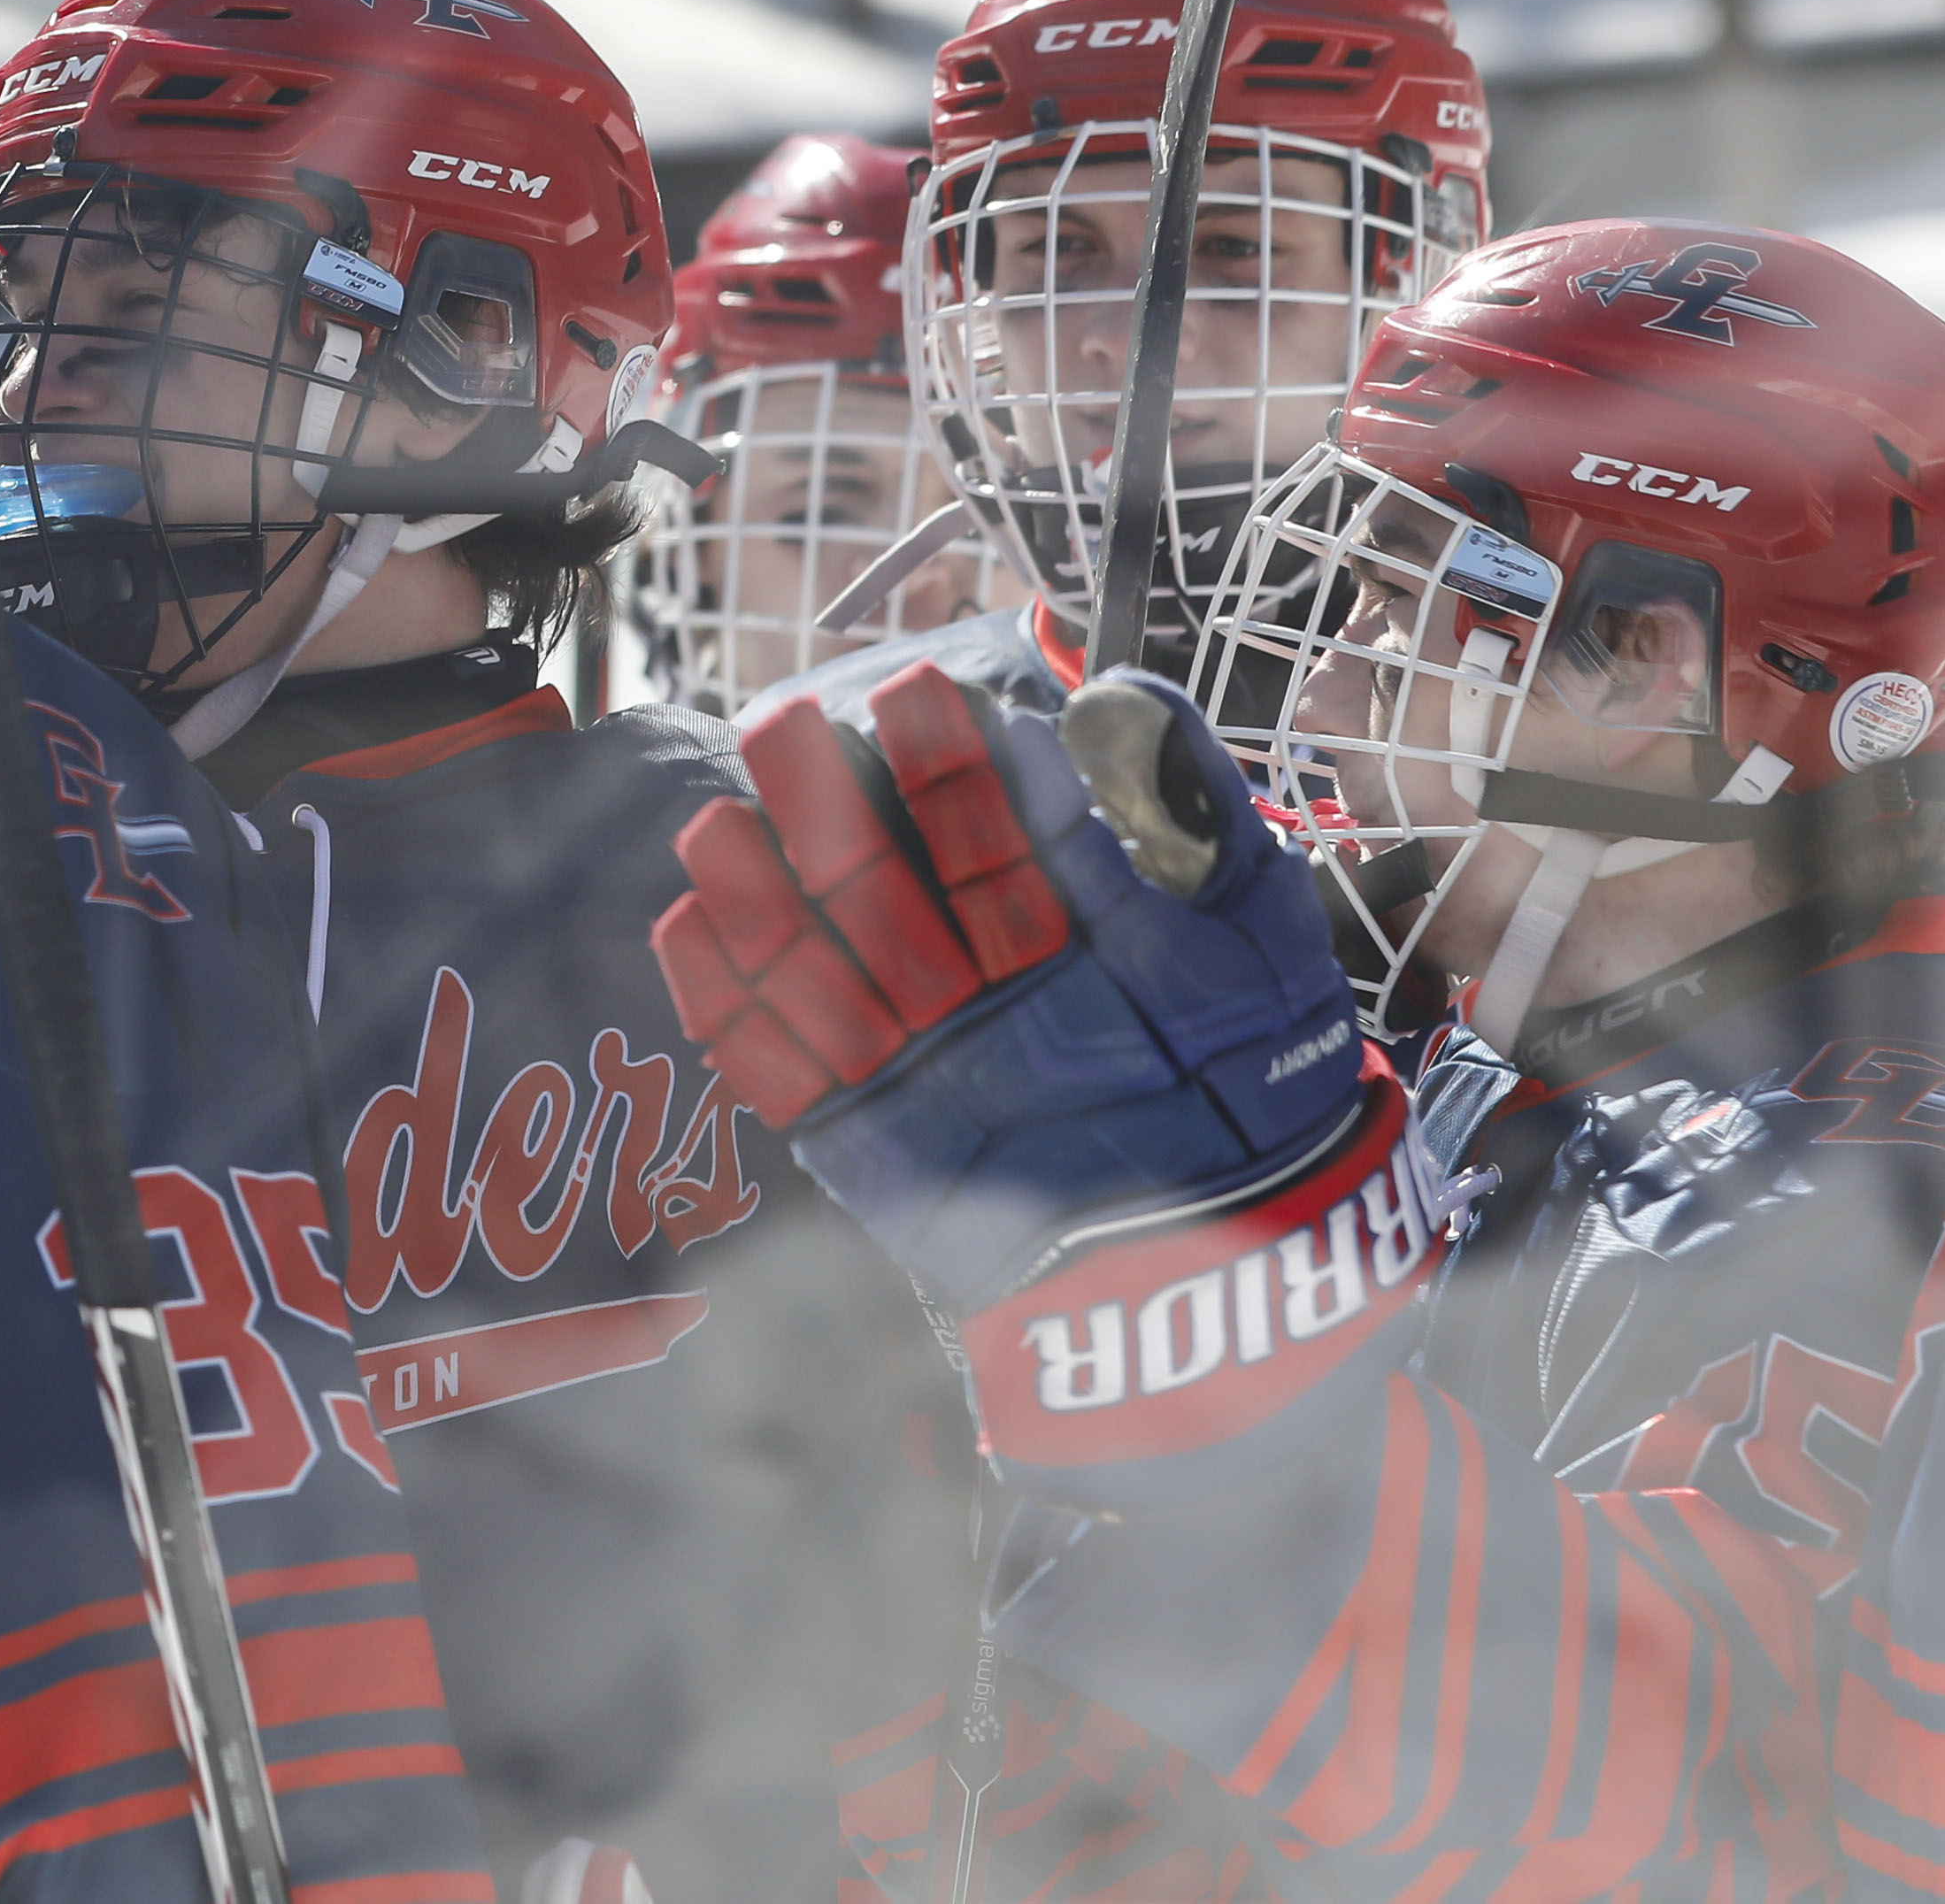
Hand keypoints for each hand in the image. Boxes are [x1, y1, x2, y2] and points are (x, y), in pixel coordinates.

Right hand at [649, 666, 1370, 1303]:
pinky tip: (690, 924)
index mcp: (1047, 913)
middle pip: (876, 870)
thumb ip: (1193, 808)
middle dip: (828, 799)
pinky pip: (773, 1061)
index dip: (946, 761)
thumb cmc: (1253, 1078)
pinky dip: (725, 998)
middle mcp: (965, 970)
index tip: (918, 692)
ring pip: (810, 954)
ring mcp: (907, 1048)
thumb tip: (1111, 693)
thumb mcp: (1254, 929)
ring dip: (758, 889)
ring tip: (722, 824)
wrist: (1224, 1251)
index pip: (979, 823)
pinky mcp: (859, 1129)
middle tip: (786, 724)